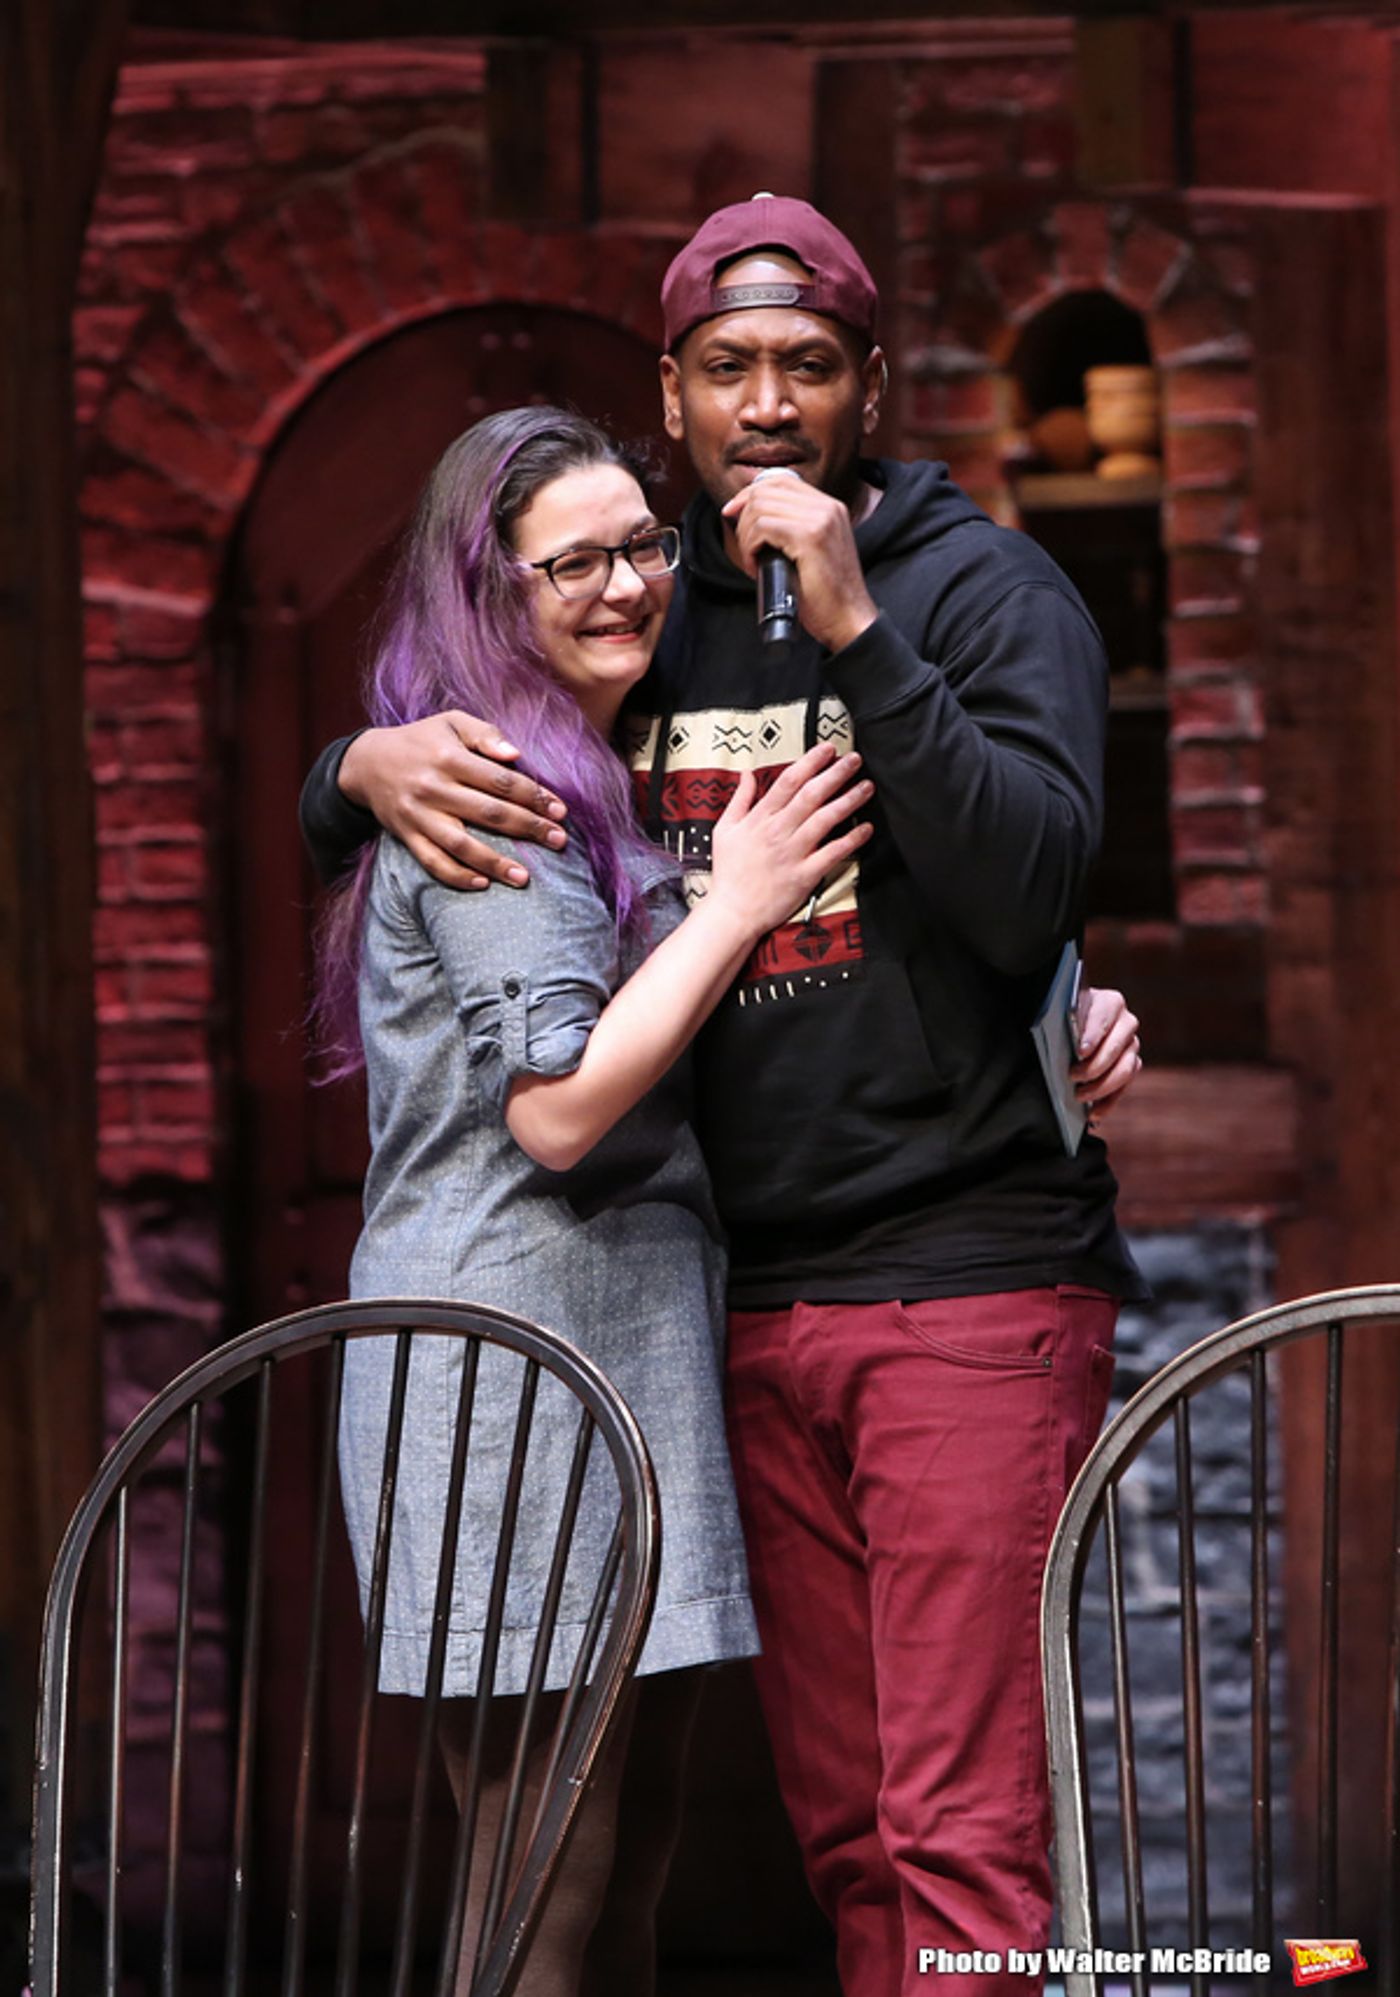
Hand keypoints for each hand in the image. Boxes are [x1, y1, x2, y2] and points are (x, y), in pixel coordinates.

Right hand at [339, 713, 568, 889]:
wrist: (366, 762)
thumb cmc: (420, 740)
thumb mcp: (451, 722)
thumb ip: (485, 734)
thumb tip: (516, 754)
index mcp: (449, 757)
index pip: (500, 780)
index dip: (534, 796)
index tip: (560, 811)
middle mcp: (433, 788)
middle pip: (489, 813)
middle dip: (528, 828)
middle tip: (559, 841)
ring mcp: (419, 816)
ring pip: (461, 845)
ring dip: (495, 863)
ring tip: (524, 877)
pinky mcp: (406, 836)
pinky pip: (432, 862)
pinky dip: (457, 877)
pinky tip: (483, 885)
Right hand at [708, 743, 873, 937]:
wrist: (732, 911)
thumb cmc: (728, 872)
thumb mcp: (724, 829)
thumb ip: (739, 799)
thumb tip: (747, 774)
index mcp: (760, 818)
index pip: (788, 781)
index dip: (810, 762)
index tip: (827, 749)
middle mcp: (778, 831)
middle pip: (811, 795)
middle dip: (835, 773)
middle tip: (854, 759)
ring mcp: (793, 853)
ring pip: (825, 819)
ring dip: (848, 801)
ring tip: (866, 787)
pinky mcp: (805, 875)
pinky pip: (832, 854)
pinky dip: (851, 840)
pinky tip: (866, 828)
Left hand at [720, 475, 878, 653]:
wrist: (848, 619)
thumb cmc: (826, 595)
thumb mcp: (811, 551)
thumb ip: (792, 529)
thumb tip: (750, 517)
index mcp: (830, 507)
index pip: (781, 481)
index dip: (749, 495)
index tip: (733, 513)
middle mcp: (827, 507)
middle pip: (766, 491)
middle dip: (744, 518)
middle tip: (745, 547)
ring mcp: (820, 519)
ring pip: (760, 508)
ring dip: (746, 536)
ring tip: (753, 560)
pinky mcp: (810, 537)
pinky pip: (763, 528)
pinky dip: (751, 547)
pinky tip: (756, 566)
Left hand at [1071, 986, 1141, 1124]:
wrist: (1074, 1025)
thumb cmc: (1065, 1019)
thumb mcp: (1061, 1015)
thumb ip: (1062, 1023)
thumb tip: (1060, 1045)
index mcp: (1110, 1003)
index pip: (1105, 1017)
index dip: (1093, 1035)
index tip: (1080, 1051)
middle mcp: (1126, 1023)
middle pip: (1117, 1047)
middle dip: (1094, 1066)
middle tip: (1072, 1076)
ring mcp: (1131, 1046)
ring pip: (1126, 1070)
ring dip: (1102, 1086)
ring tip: (1079, 1096)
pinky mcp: (1131, 1067)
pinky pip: (1124, 1088)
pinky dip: (1108, 1102)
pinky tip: (1093, 1113)